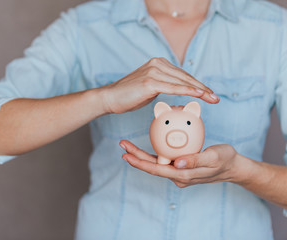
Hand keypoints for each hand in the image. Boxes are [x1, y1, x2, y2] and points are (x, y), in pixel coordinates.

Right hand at [99, 57, 218, 113]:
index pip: (183, 75)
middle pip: (185, 77)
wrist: (111, 98)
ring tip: (212, 99)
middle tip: (216, 98)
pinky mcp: (150, 81)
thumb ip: (165, 85)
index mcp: (159, 63)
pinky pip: (174, 88)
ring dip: (200, 91)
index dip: (197, 85)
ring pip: (182, 82)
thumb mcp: (151, 88)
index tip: (209, 94)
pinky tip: (199, 95)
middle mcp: (158, 63)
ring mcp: (154, 71)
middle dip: (203, 89)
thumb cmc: (130, 95)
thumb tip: (178, 90)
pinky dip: (188, 91)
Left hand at [119, 140, 240, 187]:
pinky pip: (164, 158)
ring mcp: (178, 171)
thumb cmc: (225, 160)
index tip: (126, 155)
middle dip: (135, 157)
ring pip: (155, 162)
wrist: (233, 167)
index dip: (139, 162)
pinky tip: (147, 140)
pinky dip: (154, 151)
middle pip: (152, 166)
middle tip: (122, 144)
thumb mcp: (213, 157)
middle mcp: (177, 175)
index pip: (156, 170)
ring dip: (141, 154)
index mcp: (182, 175)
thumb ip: (196, 161)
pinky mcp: (180, 165)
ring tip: (127, 144)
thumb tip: (177, 163)